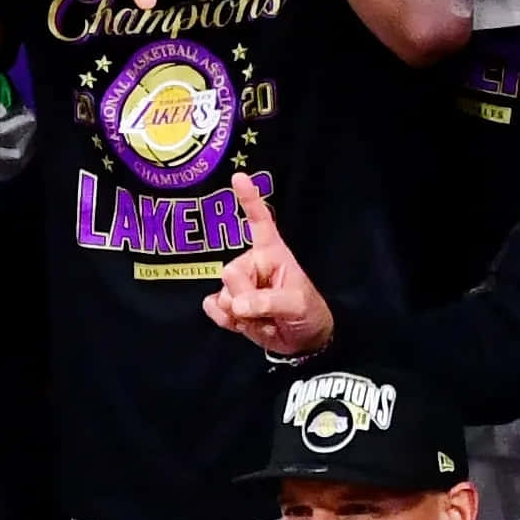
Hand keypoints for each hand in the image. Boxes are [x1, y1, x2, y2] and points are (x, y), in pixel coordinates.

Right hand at [202, 174, 332, 355]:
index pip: (259, 222)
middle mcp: (251, 264)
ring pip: (221, 295)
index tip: (239, 177)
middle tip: (269, 311)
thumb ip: (269, 302)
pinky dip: (226, 321)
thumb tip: (235, 303)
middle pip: (230, 273)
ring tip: (263, 319)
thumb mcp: (297, 305)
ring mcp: (237, 285)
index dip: (249, 200)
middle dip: (246, 297)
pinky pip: (212, 308)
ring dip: (241, 314)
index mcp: (271, 253)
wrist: (300, 342)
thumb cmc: (307, 313)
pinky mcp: (226, 305)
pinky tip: (243, 324)